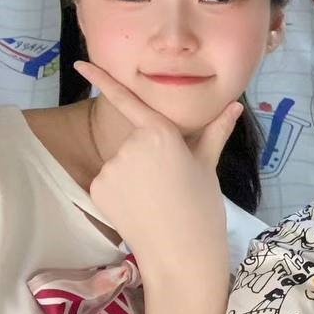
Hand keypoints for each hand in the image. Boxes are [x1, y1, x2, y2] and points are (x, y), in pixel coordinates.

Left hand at [74, 61, 239, 283]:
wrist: (183, 252)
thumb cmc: (203, 206)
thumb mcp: (208, 165)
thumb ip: (215, 132)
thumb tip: (234, 105)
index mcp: (161, 132)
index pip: (127, 100)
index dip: (102, 79)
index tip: (79, 62)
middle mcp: (131, 144)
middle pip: (135, 142)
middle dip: (147, 157)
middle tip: (170, 184)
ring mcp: (112, 167)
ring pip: (121, 163)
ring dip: (134, 177)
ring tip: (157, 200)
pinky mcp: (98, 189)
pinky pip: (109, 182)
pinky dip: (121, 193)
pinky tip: (139, 208)